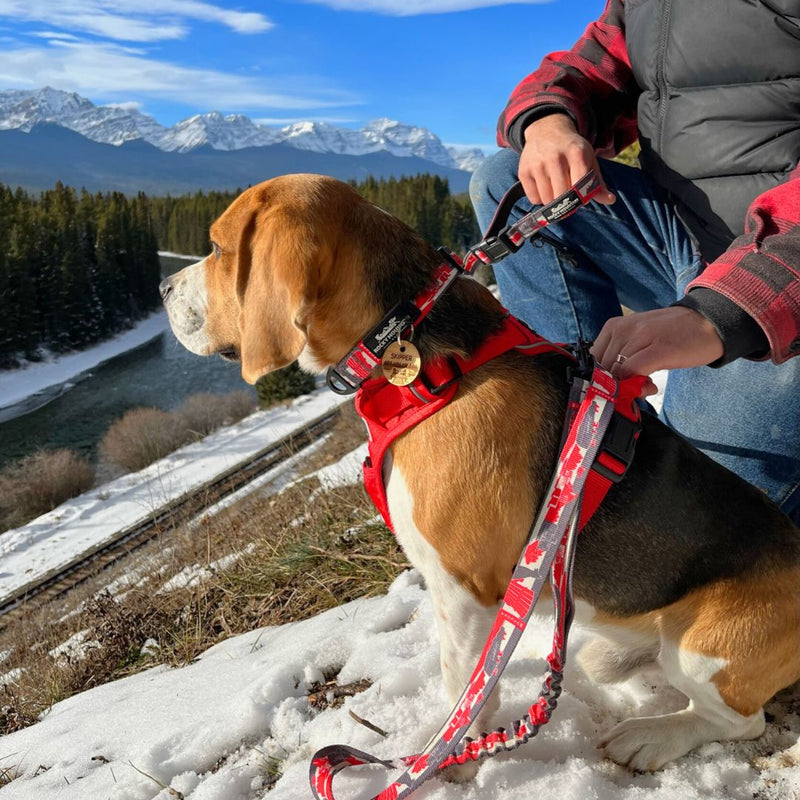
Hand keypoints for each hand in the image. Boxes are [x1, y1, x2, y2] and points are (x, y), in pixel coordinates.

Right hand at [519, 113, 615, 205]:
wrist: (547, 130)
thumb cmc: (571, 149)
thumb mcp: (588, 159)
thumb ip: (598, 182)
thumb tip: (610, 200)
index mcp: (576, 153)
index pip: (579, 187)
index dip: (581, 198)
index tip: (581, 198)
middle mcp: (555, 157)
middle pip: (562, 197)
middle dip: (567, 202)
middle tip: (568, 196)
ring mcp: (537, 164)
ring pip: (547, 200)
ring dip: (553, 201)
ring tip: (556, 189)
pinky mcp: (524, 171)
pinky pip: (534, 199)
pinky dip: (540, 199)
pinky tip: (544, 187)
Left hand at [590, 307, 724, 397]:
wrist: (709, 321)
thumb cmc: (672, 333)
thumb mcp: (638, 337)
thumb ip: (620, 355)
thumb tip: (607, 382)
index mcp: (614, 326)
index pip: (592, 359)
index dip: (600, 378)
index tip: (614, 386)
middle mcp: (623, 329)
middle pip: (602, 367)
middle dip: (614, 385)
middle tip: (632, 389)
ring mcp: (641, 337)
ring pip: (616, 371)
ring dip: (627, 387)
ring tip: (644, 386)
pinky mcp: (659, 349)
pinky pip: (634, 372)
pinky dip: (637, 386)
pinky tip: (650, 387)